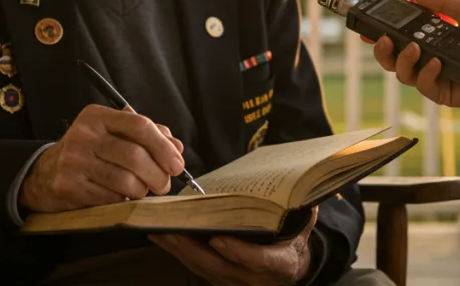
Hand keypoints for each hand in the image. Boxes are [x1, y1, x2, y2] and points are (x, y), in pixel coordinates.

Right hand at [20, 104, 185, 212]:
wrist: (44, 173)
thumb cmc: (90, 152)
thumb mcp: (114, 134)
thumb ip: (147, 136)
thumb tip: (176, 148)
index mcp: (97, 116)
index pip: (139, 125)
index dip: (163, 146)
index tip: (177, 164)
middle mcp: (83, 134)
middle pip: (134, 155)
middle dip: (157, 174)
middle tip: (164, 184)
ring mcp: (73, 161)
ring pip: (125, 181)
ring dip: (141, 191)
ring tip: (142, 191)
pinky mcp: (68, 186)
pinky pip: (110, 199)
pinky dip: (123, 201)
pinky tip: (121, 197)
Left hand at [147, 208, 318, 284]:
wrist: (290, 265)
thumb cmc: (293, 238)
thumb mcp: (302, 223)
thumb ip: (299, 207)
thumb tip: (298, 183)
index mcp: (280, 263)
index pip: (259, 261)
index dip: (239, 253)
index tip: (220, 240)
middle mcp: (255, 279)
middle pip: (219, 266)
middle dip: (192, 248)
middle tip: (172, 229)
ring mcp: (234, 281)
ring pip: (202, 267)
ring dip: (178, 249)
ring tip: (158, 228)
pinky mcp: (218, 278)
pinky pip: (195, 266)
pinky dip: (177, 251)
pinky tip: (161, 236)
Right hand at [369, 0, 459, 109]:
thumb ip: (443, 3)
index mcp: (431, 41)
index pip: (399, 38)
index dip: (380, 34)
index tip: (366, 27)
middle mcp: (428, 60)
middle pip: (391, 59)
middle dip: (380, 50)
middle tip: (382, 40)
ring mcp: (434, 78)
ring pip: (402, 73)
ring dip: (402, 60)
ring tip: (414, 48)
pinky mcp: (442, 94)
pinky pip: (422, 85)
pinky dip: (425, 73)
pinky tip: (437, 63)